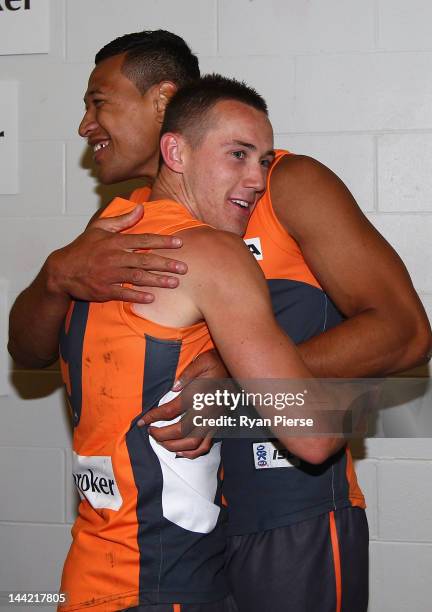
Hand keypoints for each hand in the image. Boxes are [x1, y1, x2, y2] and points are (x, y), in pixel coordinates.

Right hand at [45, 204, 187, 302]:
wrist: (61, 270)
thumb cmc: (83, 248)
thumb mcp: (99, 228)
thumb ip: (122, 219)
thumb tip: (141, 208)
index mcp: (114, 241)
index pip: (143, 239)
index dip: (162, 241)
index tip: (179, 243)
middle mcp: (113, 257)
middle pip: (144, 259)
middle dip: (166, 263)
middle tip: (184, 267)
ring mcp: (109, 274)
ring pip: (137, 276)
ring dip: (157, 280)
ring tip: (174, 283)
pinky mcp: (104, 290)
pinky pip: (123, 292)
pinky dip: (137, 295)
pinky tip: (152, 298)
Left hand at [139, 349, 228, 458]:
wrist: (236, 370)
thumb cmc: (217, 364)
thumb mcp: (202, 362)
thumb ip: (187, 375)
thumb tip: (173, 388)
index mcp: (199, 395)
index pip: (170, 411)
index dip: (153, 417)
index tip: (142, 421)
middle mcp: (206, 411)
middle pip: (180, 431)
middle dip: (161, 434)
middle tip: (150, 432)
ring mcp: (213, 421)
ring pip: (192, 442)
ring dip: (173, 446)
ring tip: (161, 441)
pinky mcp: (217, 426)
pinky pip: (205, 446)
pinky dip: (191, 452)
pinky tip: (180, 451)